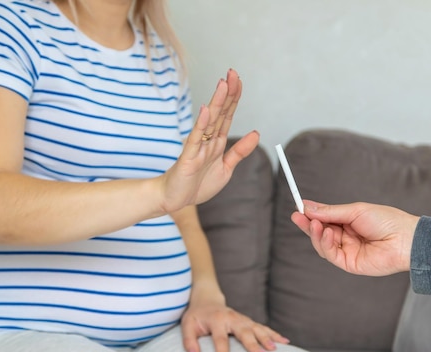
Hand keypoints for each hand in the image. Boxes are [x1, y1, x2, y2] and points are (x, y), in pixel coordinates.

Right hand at [159, 69, 258, 213]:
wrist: (174, 200)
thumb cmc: (197, 184)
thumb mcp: (226, 168)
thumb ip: (240, 151)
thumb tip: (256, 132)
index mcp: (216, 143)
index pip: (227, 116)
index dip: (234, 99)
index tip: (238, 81)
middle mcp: (207, 141)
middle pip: (220, 113)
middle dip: (227, 93)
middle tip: (232, 72)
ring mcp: (197, 148)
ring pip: (210, 121)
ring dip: (217, 102)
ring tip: (223, 84)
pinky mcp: (188, 158)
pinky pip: (195, 139)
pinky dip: (202, 124)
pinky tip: (207, 110)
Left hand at [181, 295, 288, 351]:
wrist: (207, 300)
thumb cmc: (197, 316)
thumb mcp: (187, 325)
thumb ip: (189, 341)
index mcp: (216, 320)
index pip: (221, 340)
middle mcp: (232, 317)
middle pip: (244, 331)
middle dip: (253, 344)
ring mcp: (242, 318)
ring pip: (257, 328)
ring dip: (267, 338)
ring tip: (275, 350)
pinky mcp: (249, 321)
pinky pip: (263, 327)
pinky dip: (274, 334)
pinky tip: (285, 342)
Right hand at [291, 200, 418, 275]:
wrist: (405, 239)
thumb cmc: (386, 220)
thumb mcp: (355, 210)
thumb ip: (330, 212)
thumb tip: (308, 207)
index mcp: (348, 222)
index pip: (324, 218)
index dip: (311, 214)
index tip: (298, 207)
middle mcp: (346, 237)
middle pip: (320, 232)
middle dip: (308, 224)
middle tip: (297, 216)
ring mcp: (347, 251)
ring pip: (322, 244)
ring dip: (316, 234)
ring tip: (315, 224)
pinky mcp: (349, 263)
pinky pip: (330, 255)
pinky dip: (325, 243)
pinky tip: (326, 233)